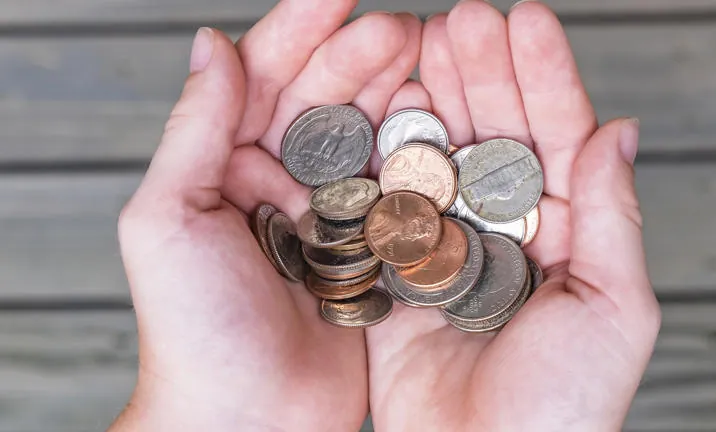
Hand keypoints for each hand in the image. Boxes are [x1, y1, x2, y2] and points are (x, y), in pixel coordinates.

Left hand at [109, 1, 421, 429]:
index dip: (301, 31)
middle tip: (403, 29)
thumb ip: (196, 129)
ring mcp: (329, 214)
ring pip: (366, 136)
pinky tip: (441, 124)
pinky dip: (418, 156)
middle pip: (323, 99)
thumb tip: (211, 41)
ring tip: (428, 61)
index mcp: (225, 166)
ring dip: (394, 96)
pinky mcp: (371, 250)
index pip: (263, 79)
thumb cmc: (195, 333)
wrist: (247, 422)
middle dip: (360, 58)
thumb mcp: (170, 219)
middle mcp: (278, 182)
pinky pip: (396, 189)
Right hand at [365, 2, 660, 430]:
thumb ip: (613, 218)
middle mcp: (507, 232)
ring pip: (442, 157)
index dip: (544, 78)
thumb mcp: (613, 310)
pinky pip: (394, 200)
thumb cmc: (562, 406)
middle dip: (481, 74)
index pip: (559, 139)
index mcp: (566, 235)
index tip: (525, 20)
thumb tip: (620, 130)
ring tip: (419, 43)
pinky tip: (384, 106)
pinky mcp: (400, 269)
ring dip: (433, 99)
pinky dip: (387, 153)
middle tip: (462, 18)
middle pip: (495, 136)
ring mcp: (450, 246)